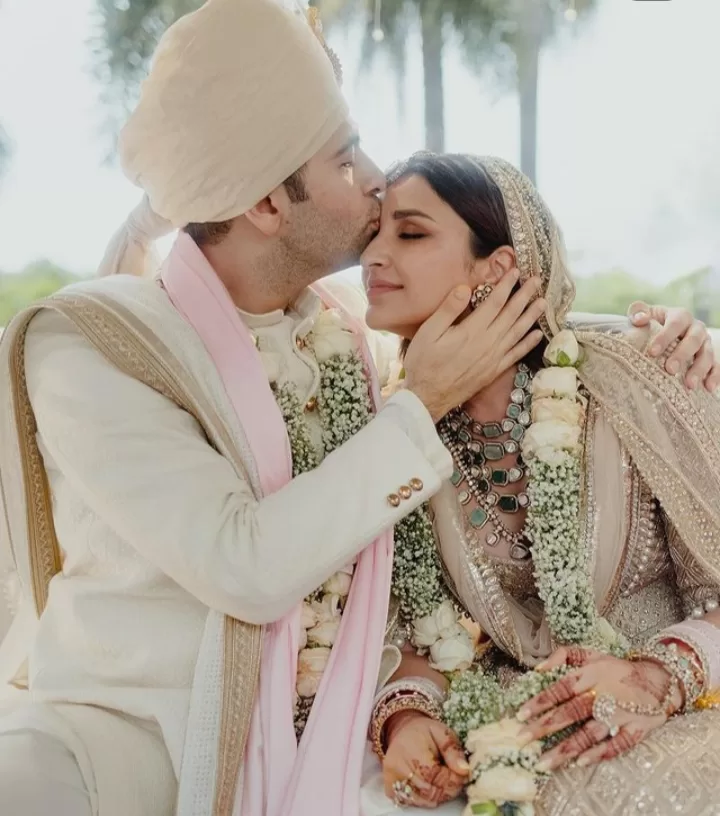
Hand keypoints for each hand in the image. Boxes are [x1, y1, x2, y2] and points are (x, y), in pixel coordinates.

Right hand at [383, 712, 469, 807]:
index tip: (462, 775)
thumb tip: (464, 770)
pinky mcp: (389, 787)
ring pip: (421, 800)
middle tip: (455, 780)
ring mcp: (392, 778)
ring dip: (437, 795)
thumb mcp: (442, 732)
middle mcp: (397, 765)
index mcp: (411, 749)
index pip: (436, 776)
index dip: (453, 779)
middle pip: (429, 791)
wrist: (403, 731)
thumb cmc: (424, 732)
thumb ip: (453, 751)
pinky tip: (429, 786)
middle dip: (447, 789)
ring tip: (443, 782)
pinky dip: (423, 799)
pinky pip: (409, 802)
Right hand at [404, 270, 545, 421]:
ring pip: (518, 332)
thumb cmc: (423, 363)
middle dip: (525, 296)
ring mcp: (493, 358)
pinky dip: (528, 343)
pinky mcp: (494, 371)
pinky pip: (516, 354)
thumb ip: (448, 309)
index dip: (506, 285)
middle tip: (537, 281)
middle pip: (511, 315)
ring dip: (531, 316)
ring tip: (543, 302)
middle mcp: (488, 343)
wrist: (427, 397)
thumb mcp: (429, 332)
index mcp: (472, 331)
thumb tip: (465, 288)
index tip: (515, 271)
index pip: (495, 303)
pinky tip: (537, 334)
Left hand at [516, 647, 680, 772]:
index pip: (560, 688)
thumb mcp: (591, 653)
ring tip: (544, 762)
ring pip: (590, 733)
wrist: (659, 679)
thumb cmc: (616, 668)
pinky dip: (599, 754)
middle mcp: (603, 694)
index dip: (540, 701)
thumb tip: (538, 668)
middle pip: (570, 712)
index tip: (520, 714)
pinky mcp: (636, 729)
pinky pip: (617, 745)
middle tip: (523, 740)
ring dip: (566, 748)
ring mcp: (620, 714)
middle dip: (545, 727)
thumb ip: (563, 655)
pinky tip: (580, 763)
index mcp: (590, 675)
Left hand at [629, 301, 718, 390]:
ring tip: (689, 385)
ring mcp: (705, 342)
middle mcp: (696, 328)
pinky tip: (709, 388)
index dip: (664, 337)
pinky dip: (715, 375)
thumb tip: (639, 319)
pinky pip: (717, 365)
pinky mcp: (710, 356)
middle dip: (682, 355)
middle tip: (670, 370)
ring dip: (699, 369)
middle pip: (694, 340)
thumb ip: (638, 311)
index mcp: (680, 316)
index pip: (675, 324)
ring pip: (707, 354)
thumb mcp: (644, 314)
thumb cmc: (652, 323)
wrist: (665, 330)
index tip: (652, 352)